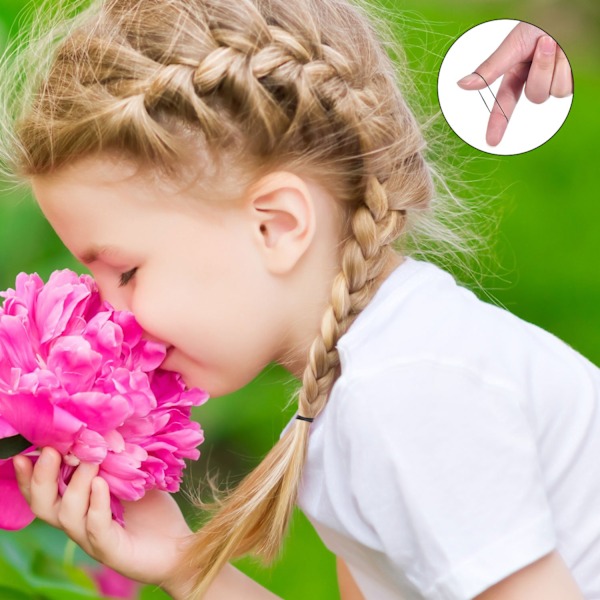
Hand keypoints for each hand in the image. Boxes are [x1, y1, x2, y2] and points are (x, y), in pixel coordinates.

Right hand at [12, 446, 193, 591]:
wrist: (178, 544)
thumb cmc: (153, 508)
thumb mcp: (132, 475)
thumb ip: (115, 458)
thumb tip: (105, 426)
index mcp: (78, 504)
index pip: (43, 491)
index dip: (31, 473)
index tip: (25, 450)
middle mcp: (78, 522)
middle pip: (43, 505)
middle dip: (42, 477)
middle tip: (51, 451)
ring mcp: (92, 538)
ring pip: (67, 515)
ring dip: (75, 484)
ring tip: (89, 460)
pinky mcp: (111, 550)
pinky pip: (96, 528)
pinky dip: (97, 504)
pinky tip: (102, 484)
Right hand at [457, 22, 572, 145]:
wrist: (568, 14)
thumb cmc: (540, 22)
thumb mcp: (512, 45)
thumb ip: (488, 70)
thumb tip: (462, 85)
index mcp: (517, 72)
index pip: (505, 102)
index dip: (498, 123)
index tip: (491, 141)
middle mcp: (535, 78)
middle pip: (535, 97)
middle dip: (540, 74)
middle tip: (546, 44)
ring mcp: (554, 79)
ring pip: (551, 94)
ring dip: (552, 68)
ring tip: (556, 44)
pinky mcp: (570, 80)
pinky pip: (565, 89)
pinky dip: (565, 69)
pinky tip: (566, 53)